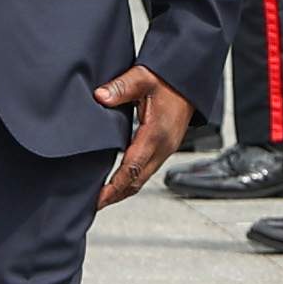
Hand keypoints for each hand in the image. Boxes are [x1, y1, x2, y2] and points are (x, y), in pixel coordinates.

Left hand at [94, 60, 193, 207]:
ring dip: (124, 190)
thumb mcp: (143, 78)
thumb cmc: (168, 79)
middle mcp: (163, 146)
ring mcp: (166, 149)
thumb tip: (100, 97)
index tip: (98, 199)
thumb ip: (121, 87)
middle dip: (115, 196)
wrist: (189, 80)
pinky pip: (147, 170)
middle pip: (137, 181)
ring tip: (103, 198)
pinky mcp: (166, 147)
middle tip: (93, 205)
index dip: (114, 187)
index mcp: (155, 134)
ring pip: (143, 178)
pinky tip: (120, 180)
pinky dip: (132, 180)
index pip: (132, 169)